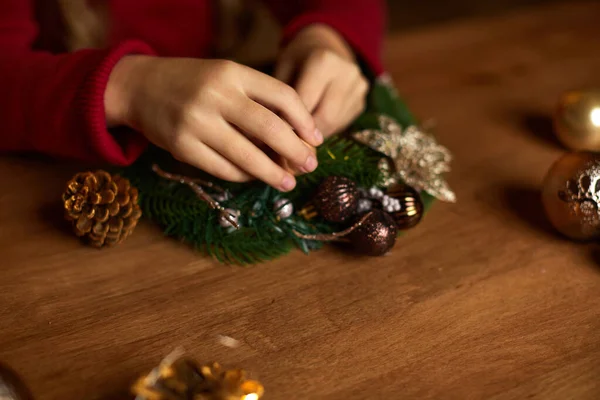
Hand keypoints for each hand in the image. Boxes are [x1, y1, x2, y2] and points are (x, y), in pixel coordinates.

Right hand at [105, 56, 323, 191]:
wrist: (140, 87)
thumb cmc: (193, 84)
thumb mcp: (226, 77)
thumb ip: (257, 99)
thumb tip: (296, 137)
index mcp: (233, 72)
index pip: (282, 95)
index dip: (304, 120)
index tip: (317, 139)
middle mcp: (216, 94)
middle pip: (269, 128)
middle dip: (295, 150)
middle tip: (310, 165)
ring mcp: (196, 121)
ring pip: (246, 155)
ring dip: (272, 173)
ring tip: (288, 183)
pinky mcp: (181, 146)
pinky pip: (222, 169)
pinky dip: (243, 176)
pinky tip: (254, 178)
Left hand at [275, 24, 368, 137]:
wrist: (326, 45)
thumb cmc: (298, 58)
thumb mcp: (283, 68)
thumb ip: (280, 96)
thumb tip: (274, 130)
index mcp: (324, 61)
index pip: (305, 102)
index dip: (289, 121)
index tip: (275, 133)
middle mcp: (347, 73)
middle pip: (324, 117)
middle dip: (305, 132)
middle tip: (288, 141)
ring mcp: (358, 87)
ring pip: (334, 124)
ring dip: (315, 134)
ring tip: (298, 136)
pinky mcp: (362, 101)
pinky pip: (342, 124)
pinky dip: (325, 129)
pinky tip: (313, 127)